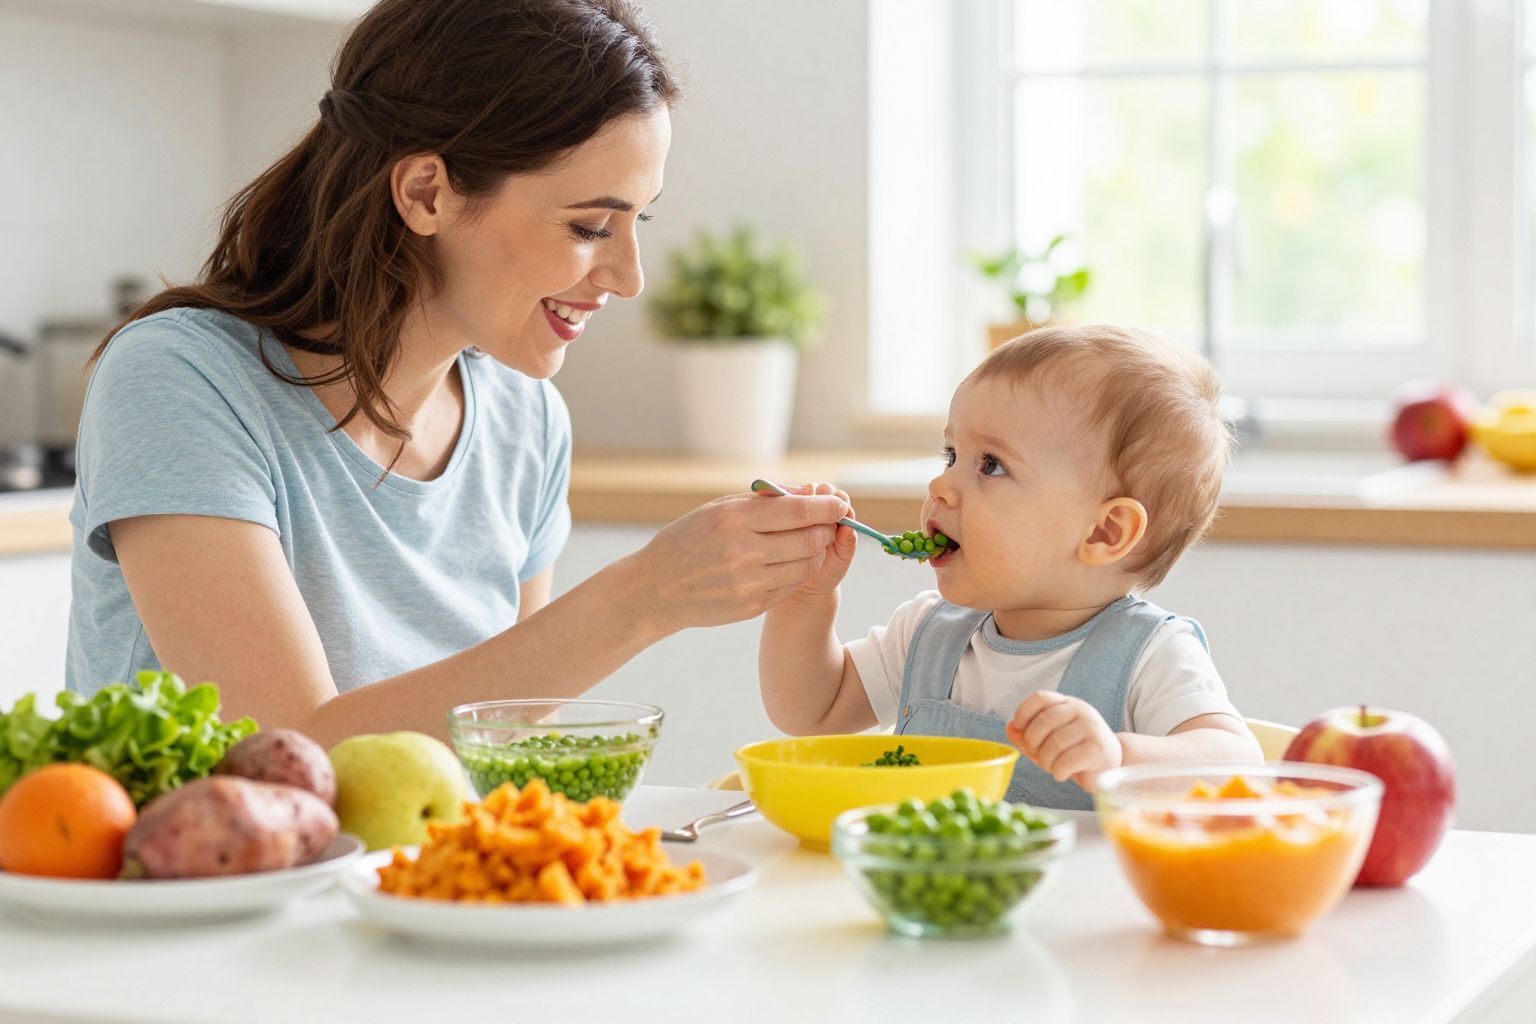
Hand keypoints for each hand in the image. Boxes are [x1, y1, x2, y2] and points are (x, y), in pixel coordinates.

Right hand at [623, 485, 849, 632]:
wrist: (656, 589)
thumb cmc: (688, 540)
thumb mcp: (717, 509)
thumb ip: (764, 499)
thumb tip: (809, 491)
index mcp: (734, 519)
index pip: (799, 510)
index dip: (827, 506)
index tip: (841, 502)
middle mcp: (744, 551)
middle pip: (810, 538)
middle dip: (827, 528)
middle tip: (829, 522)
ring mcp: (749, 582)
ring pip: (807, 564)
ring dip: (816, 551)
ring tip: (808, 541)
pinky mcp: (752, 605)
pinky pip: (792, 585)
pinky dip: (798, 571)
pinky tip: (789, 562)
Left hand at [1005, 691, 1122, 790]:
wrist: (1109, 765)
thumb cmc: (1075, 751)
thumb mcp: (1047, 740)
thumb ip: (1026, 733)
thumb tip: (1009, 727)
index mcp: (1066, 703)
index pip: (1040, 698)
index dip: (1023, 713)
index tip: (1019, 730)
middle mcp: (1080, 710)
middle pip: (1043, 722)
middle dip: (1032, 744)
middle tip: (1037, 756)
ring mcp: (1091, 728)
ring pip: (1054, 743)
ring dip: (1046, 761)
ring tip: (1052, 767)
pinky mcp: (1098, 749)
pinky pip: (1067, 760)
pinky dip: (1058, 771)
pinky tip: (1062, 773)